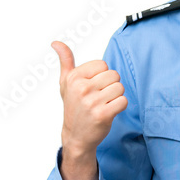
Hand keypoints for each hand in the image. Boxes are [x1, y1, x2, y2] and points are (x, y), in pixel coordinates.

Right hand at [52, 41, 127, 157]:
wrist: (76, 136)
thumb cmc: (73, 106)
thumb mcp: (66, 83)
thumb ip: (65, 61)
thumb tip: (56, 42)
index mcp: (74, 77)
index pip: (103, 64)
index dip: (102, 76)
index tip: (92, 87)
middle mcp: (82, 88)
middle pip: (114, 75)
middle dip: (111, 86)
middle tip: (100, 97)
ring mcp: (92, 102)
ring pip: (120, 88)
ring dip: (116, 97)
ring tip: (104, 104)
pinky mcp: (103, 115)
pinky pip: (123, 101)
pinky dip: (120, 106)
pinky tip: (109, 112)